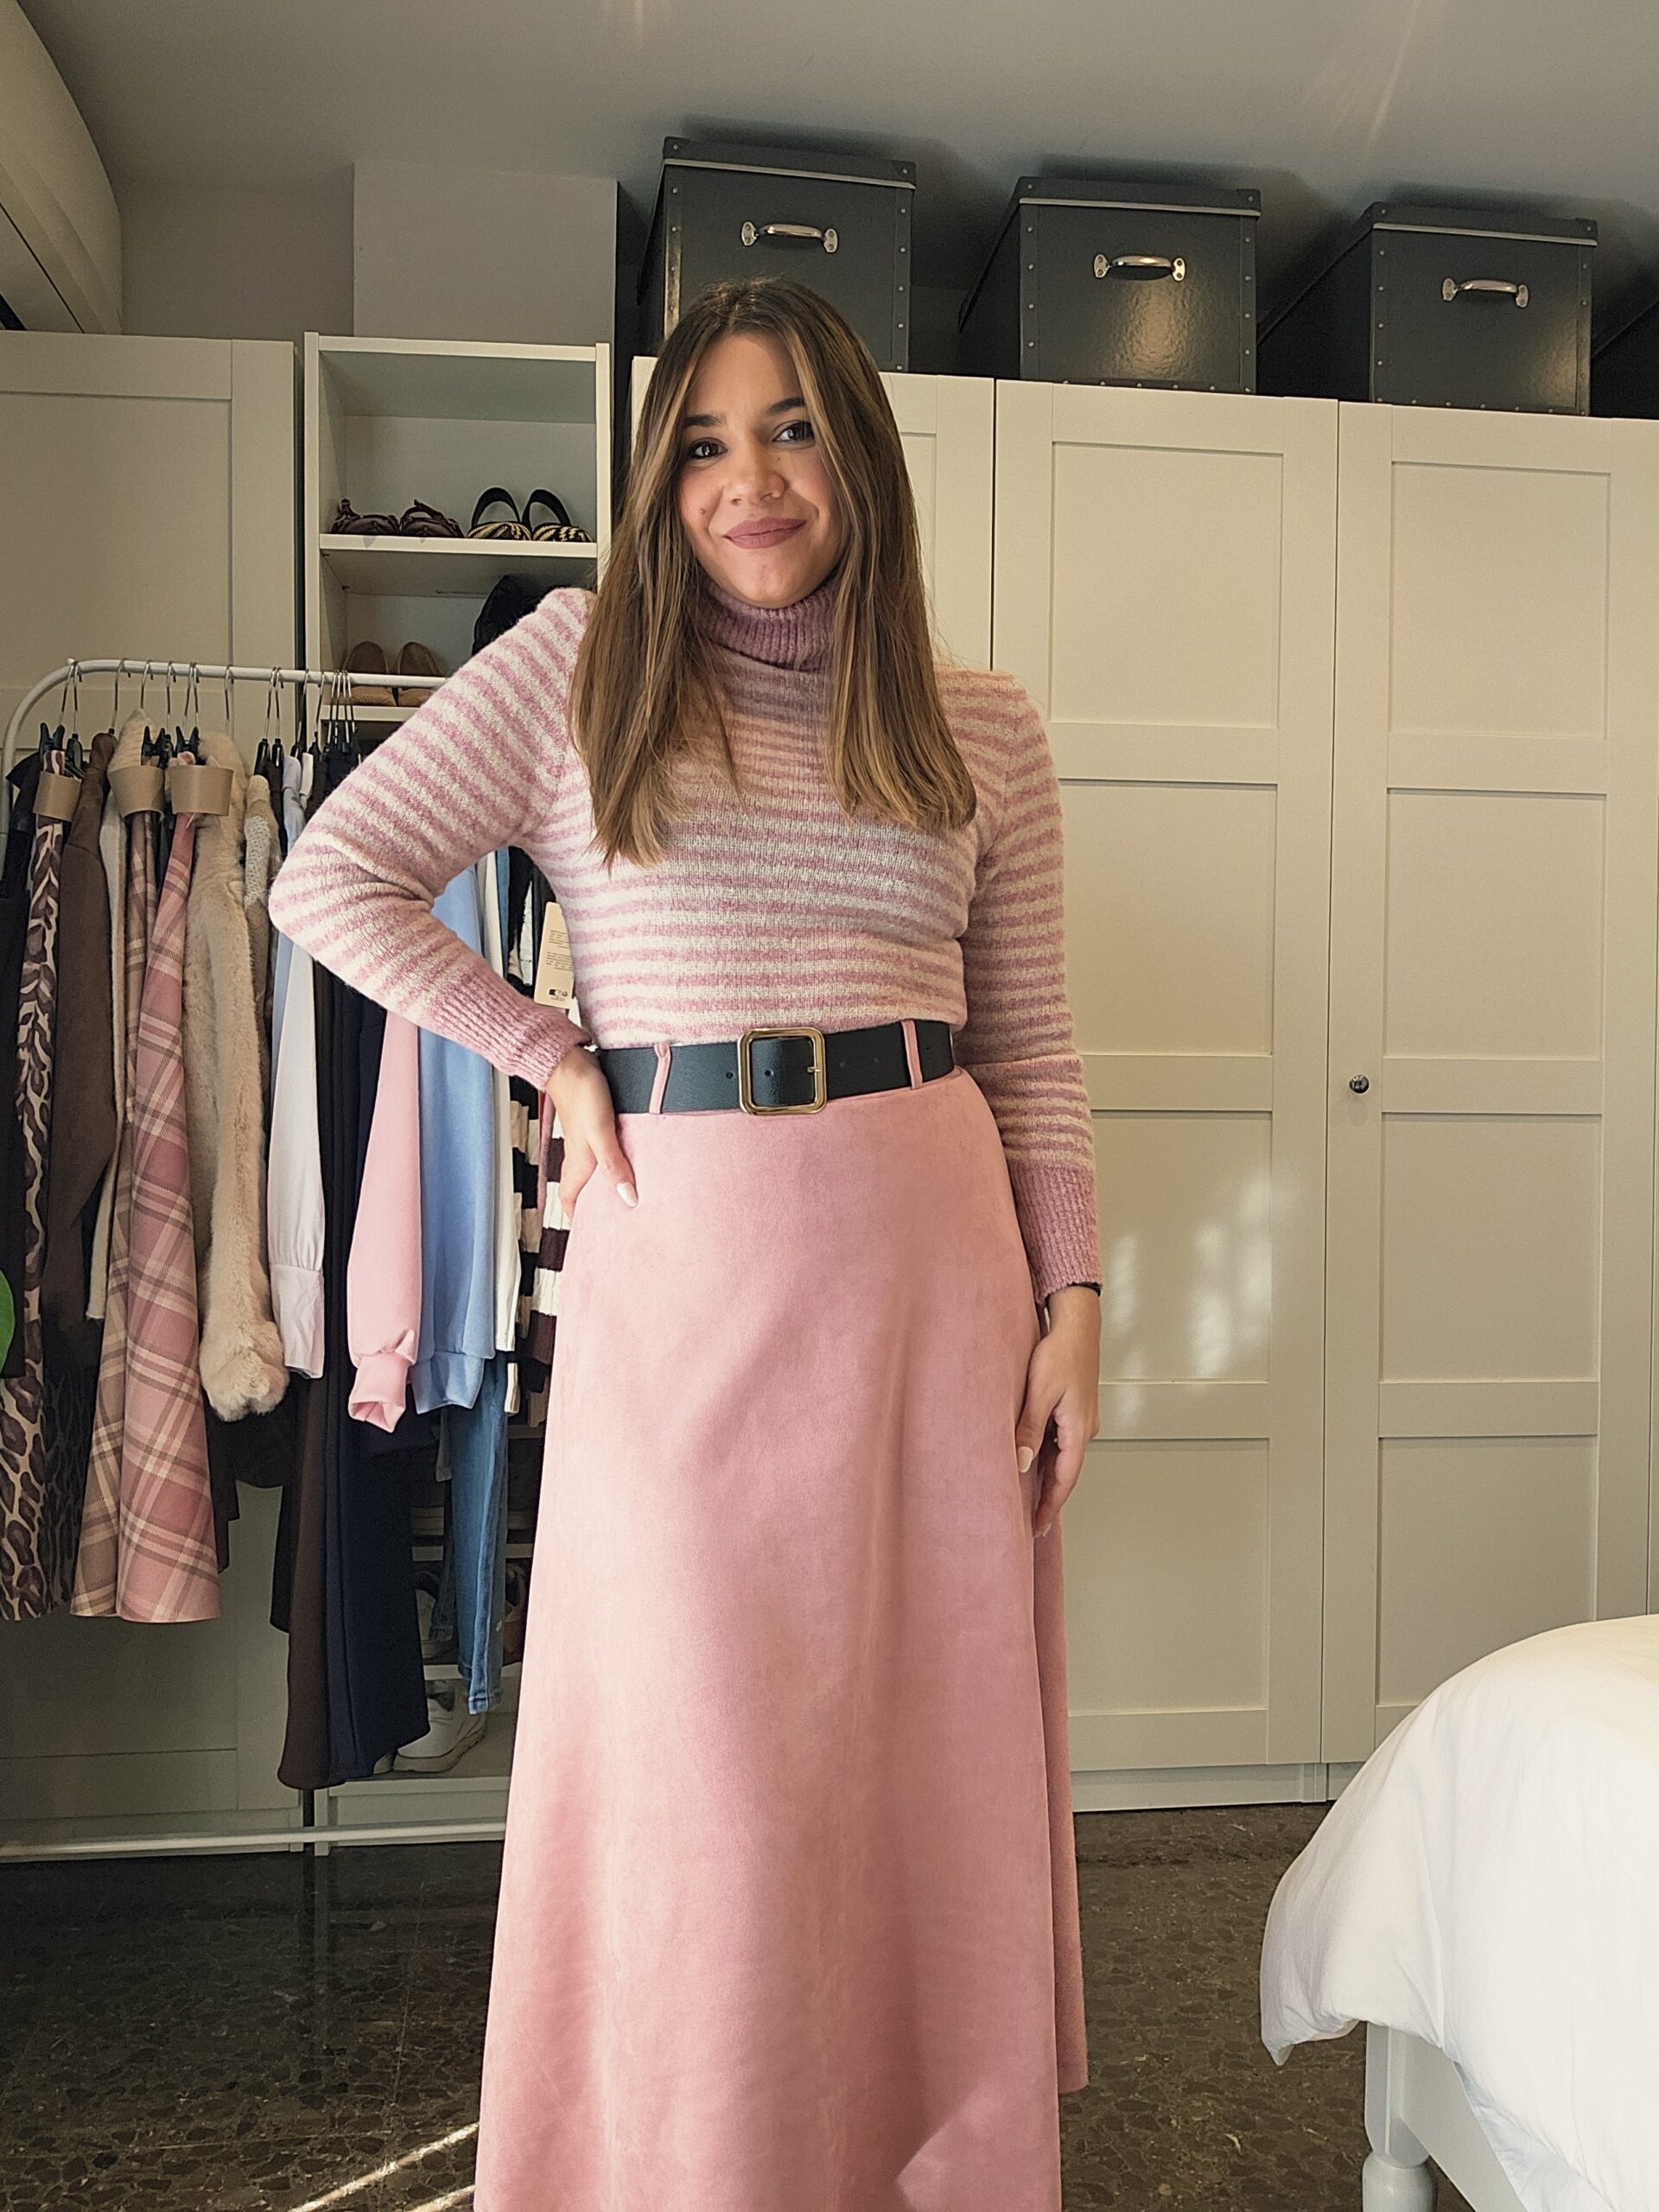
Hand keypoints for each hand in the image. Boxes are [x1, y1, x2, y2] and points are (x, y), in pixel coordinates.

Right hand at [544, 1046, 637, 1214]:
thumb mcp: (601, 1134)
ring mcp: (588, 1141)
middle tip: (620, 1221)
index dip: (578, 1221)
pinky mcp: (596, 1125)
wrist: (571, 1062)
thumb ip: (614, 1166)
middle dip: (598, 1207)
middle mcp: (580, 1157)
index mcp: (578, 1165)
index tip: (592, 1239)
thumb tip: (629, 1199)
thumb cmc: (582, 1096)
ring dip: (609, 1184)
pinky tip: (633, 1159)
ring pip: (596, 1171)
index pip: (571, 1203)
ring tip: (632, 1196)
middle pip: (586, 1191)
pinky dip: (617, 1161)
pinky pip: (606, 1152)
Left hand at [1018, 1286, 1099, 1539]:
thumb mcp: (1039, 1393)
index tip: (1036, 1530)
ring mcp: (1080, 1420)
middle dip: (1049, 1500)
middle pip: (1065, 1474)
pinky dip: (1047, 1459)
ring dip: (1047, 1480)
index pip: (1064, 1480)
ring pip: (1062, 1458)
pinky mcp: (1074, 1410)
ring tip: (1028, 1501)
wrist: (1076, 1324)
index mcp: (1078, 1430)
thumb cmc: (1059, 1353)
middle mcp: (1084, 1430)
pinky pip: (1060, 1443)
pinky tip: (1033, 1463)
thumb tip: (1020, 1464)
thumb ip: (1029, 1430)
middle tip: (1030, 1525)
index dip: (1050, 1507)